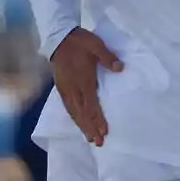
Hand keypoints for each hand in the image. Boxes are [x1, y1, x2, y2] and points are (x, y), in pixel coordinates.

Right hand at [49, 27, 122, 146]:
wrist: (59, 38)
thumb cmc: (81, 42)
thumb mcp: (97, 45)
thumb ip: (108, 58)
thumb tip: (120, 68)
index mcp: (83, 80)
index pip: (91, 105)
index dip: (97, 119)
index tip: (104, 131)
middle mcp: (73, 88)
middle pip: (82, 113)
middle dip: (90, 128)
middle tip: (99, 142)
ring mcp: (66, 89)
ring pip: (74, 112)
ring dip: (82, 126)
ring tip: (90, 138)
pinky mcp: (61, 87)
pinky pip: (68, 107)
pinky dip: (74, 117)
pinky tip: (78, 122)